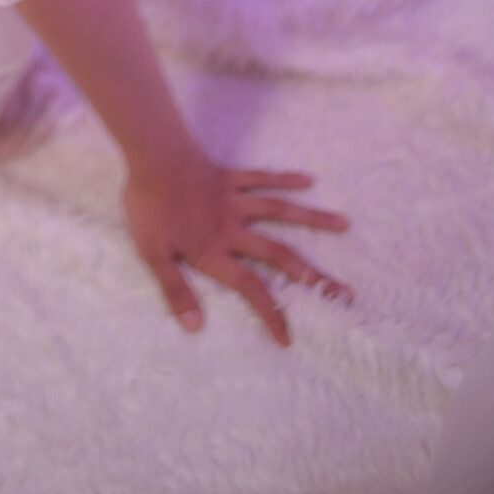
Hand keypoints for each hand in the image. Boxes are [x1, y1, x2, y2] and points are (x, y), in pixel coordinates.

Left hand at [123, 153, 351, 346]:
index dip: (270, 314)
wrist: (151, 155)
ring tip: (344, 224)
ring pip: (281, 212)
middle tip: (344, 292)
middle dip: (313, 276)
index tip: (288, 339)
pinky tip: (309, 180)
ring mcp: (235, 200)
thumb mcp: (152, 254)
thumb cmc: (149, 206)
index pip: (249, 288)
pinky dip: (286, 179)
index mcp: (215, 250)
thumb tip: (196, 327)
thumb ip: (175, 290)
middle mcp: (233, 227)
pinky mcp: (231, 177)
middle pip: (280, 254)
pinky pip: (263, 179)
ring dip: (313, 219)